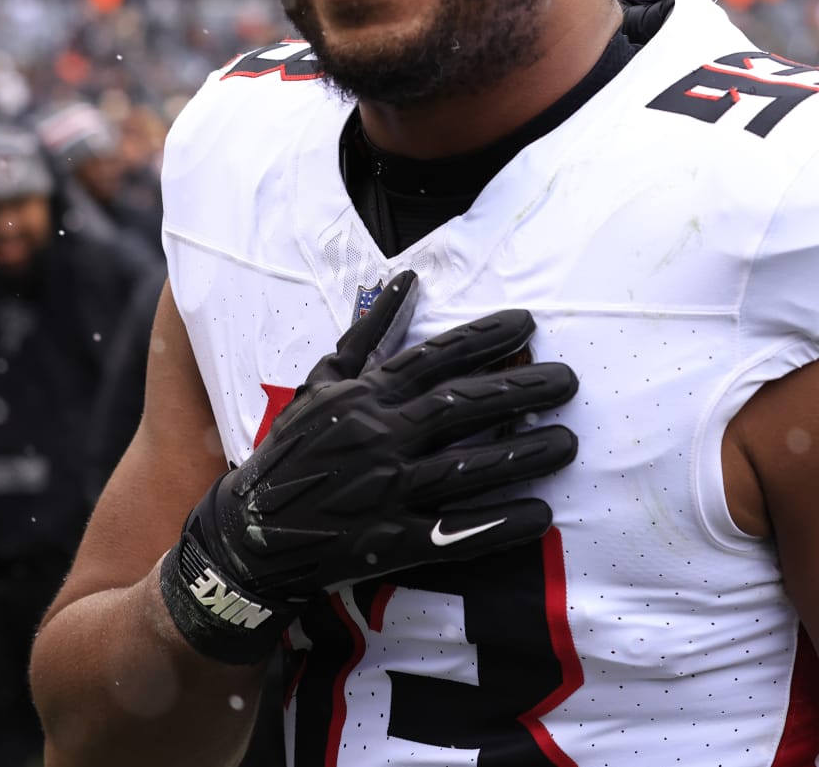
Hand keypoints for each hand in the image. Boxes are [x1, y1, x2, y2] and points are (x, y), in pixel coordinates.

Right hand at [160, 271, 578, 662]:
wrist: (249, 531)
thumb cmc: (293, 450)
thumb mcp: (321, 382)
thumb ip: (369, 332)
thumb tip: (407, 278)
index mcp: (366, 396)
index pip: (436, 357)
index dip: (486, 339)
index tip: (529, 324)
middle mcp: (380, 436)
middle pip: (464, 406)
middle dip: (522, 390)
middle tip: (569, 380)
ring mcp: (386, 490)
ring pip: (468, 466)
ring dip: (524, 453)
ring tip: (568, 442)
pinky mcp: (390, 540)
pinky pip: (455, 531)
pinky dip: (499, 523)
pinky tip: (539, 514)